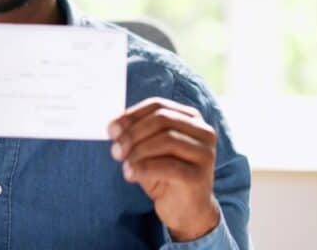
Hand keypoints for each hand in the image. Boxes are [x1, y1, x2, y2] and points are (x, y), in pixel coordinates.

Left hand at [108, 97, 220, 241]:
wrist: (186, 211)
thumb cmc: (165, 175)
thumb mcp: (149, 149)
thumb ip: (136, 134)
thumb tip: (114, 127)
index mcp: (191, 119)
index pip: (158, 105)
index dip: (131, 115)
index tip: (111, 130)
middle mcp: (204, 132)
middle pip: (162, 119)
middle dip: (133, 133)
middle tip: (115, 151)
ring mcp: (205, 154)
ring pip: (166, 140)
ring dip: (138, 151)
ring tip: (125, 165)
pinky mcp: (199, 176)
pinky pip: (168, 166)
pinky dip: (143, 168)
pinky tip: (130, 175)